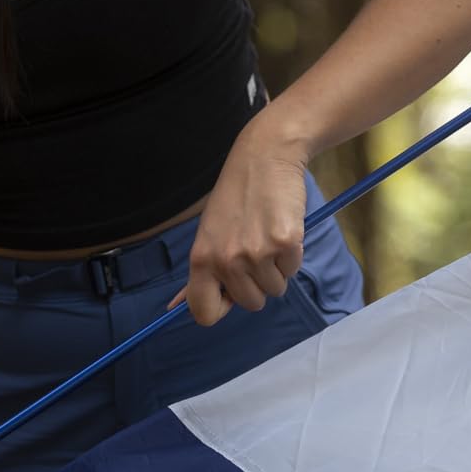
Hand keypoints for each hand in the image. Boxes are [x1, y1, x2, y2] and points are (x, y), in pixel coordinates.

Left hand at [174, 127, 310, 326]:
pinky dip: (292, 255)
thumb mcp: (208, 233)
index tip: (231, 292)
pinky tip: (281, 229)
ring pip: (275, 289)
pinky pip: (293, 270)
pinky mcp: (285, 244)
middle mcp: (226, 260)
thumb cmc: (235, 197)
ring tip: (267, 236)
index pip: (204, 313)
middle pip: (251, 304)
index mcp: (201, 259)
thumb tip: (177, 306)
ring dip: (276, 269)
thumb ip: (202, 269)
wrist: (264, 158)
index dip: (222, 306)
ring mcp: (257, 253)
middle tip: (254, 250)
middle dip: (257, 283)